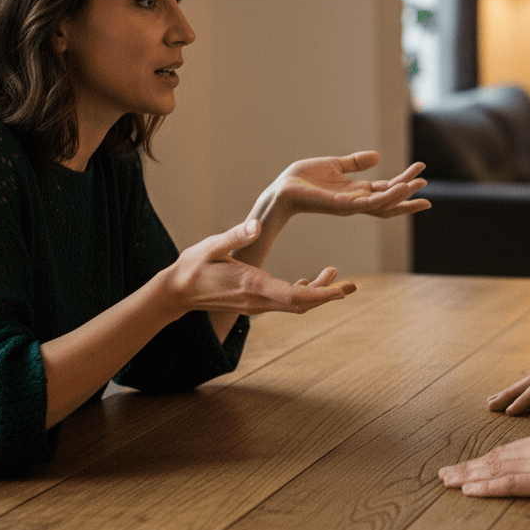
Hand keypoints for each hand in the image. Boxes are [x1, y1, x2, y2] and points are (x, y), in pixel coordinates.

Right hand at [164, 219, 355, 315]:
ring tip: (336, 275)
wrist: (176, 292)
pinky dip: (302, 293)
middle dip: (328, 295)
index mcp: (253, 286)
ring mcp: (257, 304)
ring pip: (295, 304)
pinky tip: (309, 280)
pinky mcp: (254, 302)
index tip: (341, 290)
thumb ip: (235, 235)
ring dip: (317, 293)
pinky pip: (284, 302)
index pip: (294, 296)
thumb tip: (256, 224)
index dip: (320, 294)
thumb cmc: (193, 267)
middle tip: (352, 285)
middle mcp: (259, 300)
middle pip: (302, 304)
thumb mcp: (212, 246)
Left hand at [268, 151, 431, 219]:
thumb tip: (377, 156)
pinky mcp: (343, 205)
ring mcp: (352, 205)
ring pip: (384, 203)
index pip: (386, 189)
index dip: (403, 181)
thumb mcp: (334, 165)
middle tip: (426, 182)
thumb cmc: (304, 180)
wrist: (283, 190)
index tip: (420, 171)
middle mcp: (357, 201)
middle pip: (390, 200)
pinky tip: (400, 188)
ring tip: (419, 184)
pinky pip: (371, 203)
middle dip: (408, 193)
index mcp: (356, 191)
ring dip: (402, 194)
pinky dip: (387, 197)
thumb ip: (355, 163)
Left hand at [439, 427, 529, 501]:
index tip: (468, 466)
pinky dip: (485, 486)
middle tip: (444, 473)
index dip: (485, 459)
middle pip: (495, 457)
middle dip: (468, 466)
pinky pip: (508, 484)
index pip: (508, 450)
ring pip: (494, 469)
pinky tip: (469, 489)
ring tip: (447, 481)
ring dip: (468, 476)